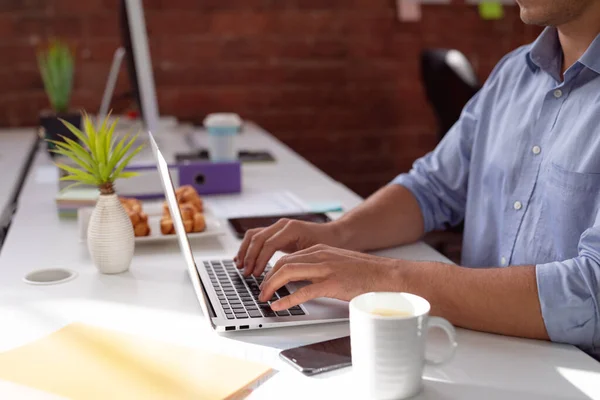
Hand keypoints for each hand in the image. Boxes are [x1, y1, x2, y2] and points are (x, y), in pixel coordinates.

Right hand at [235, 219, 341, 276]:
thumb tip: (282, 279)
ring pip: (254, 235)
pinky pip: (258, 237)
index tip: (256, 275)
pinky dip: (249, 247)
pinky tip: (244, 259)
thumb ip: (298, 264)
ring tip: (241, 267)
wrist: (335, 235)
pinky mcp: (277, 232)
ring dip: (245, 251)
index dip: (259, 261)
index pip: (268, 244)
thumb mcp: (314, 255)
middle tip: (246, 273)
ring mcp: (278, 227)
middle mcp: (283, 225)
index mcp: (291, 229)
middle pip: (258, 238)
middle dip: (249, 257)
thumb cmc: (328, 245)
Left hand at [258, 244, 403, 310]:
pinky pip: (303, 291)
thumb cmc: (365, 273)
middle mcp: (320, 256)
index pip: (288, 257)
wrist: (387, 275)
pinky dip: (287, 299)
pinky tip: (279, 306)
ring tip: (264, 298)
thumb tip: (301, 281)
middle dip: (267, 277)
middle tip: (260, 291)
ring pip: (288, 272)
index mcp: (320, 250)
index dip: (272, 269)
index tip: (264, 281)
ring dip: (271, 286)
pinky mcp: (333, 283)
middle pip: (283, 263)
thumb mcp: (337, 263)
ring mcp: (326, 269)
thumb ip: (319, 268)